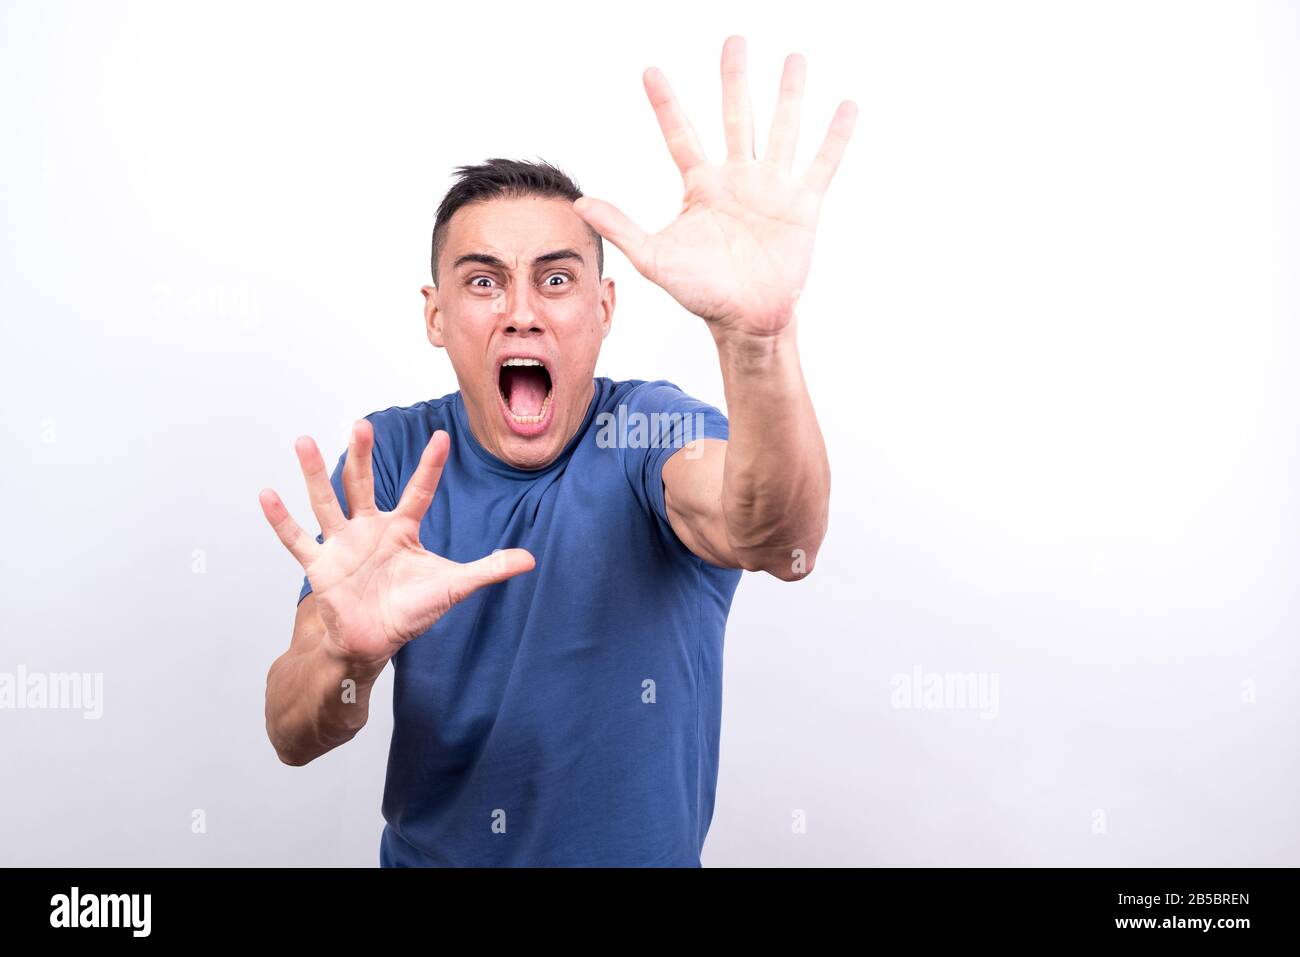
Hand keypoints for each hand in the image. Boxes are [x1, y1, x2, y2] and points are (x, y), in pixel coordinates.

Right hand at [258, 423, 534, 670]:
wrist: (374, 643)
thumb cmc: (411, 612)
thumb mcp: (454, 586)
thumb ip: (489, 569)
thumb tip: (531, 559)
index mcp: (401, 530)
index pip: (419, 491)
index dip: (430, 466)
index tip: (443, 436)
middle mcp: (368, 529)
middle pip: (364, 484)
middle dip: (362, 455)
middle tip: (361, 424)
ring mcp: (341, 545)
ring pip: (326, 501)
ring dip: (315, 473)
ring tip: (304, 441)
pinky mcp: (319, 567)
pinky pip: (295, 540)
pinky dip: (280, 520)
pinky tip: (267, 494)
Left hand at [572, 35, 856, 339]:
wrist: (746, 319)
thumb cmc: (702, 293)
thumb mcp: (655, 259)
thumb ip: (622, 227)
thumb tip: (581, 203)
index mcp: (701, 187)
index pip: (680, 134)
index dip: (666, 103)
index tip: (650, 72)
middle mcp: (737, 179)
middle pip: (735, 116)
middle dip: (734, 79)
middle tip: (734, 40)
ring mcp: (772, 189)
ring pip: (781, 129)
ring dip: (788, 94)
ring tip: (795, 59)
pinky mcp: (802, 205)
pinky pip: (821, 163)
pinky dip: (834, 136)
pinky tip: (846, 107)